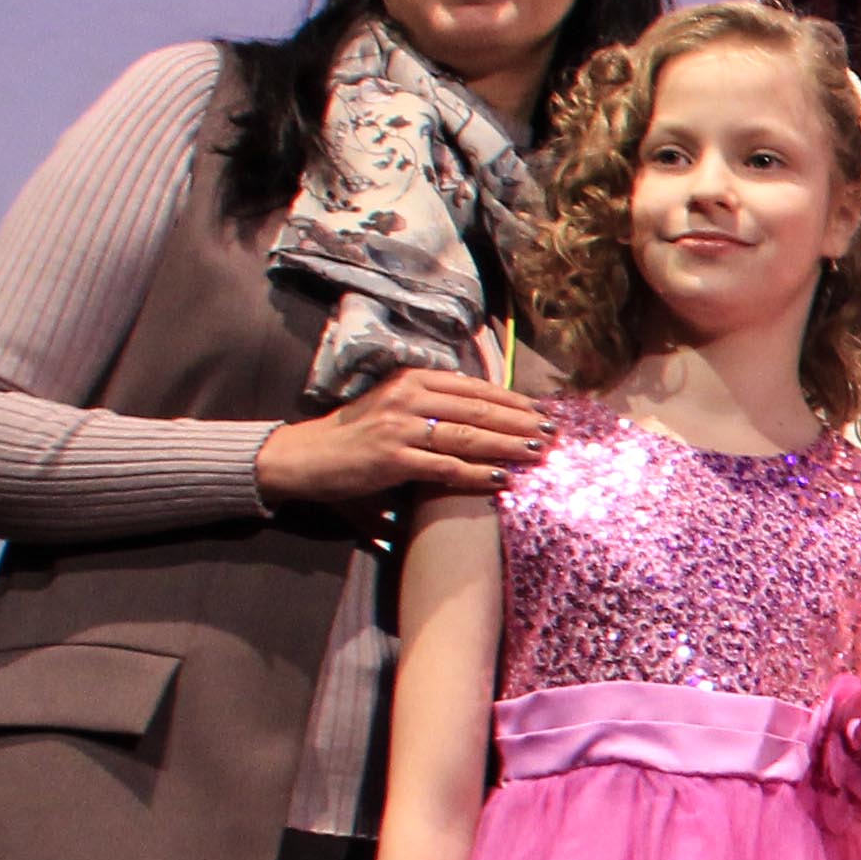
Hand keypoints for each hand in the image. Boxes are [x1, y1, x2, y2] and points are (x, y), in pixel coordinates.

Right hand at [253, 365, 554, 507]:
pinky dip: (478, 474)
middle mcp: (408, 397)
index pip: (474, 388)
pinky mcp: (393, 459)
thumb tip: (484, 412)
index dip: (513, 401)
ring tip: (540, 454)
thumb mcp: (395, 405)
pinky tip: (504, 480)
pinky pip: (446, 467)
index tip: (543, 412)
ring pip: (468, 436)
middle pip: (479, 410)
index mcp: (412, 379)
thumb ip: (433, 403)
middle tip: (554, 435)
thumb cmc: (357, 434)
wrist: (307, 456)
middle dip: (521, 423)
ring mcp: (400, 427)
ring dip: (509, 446)